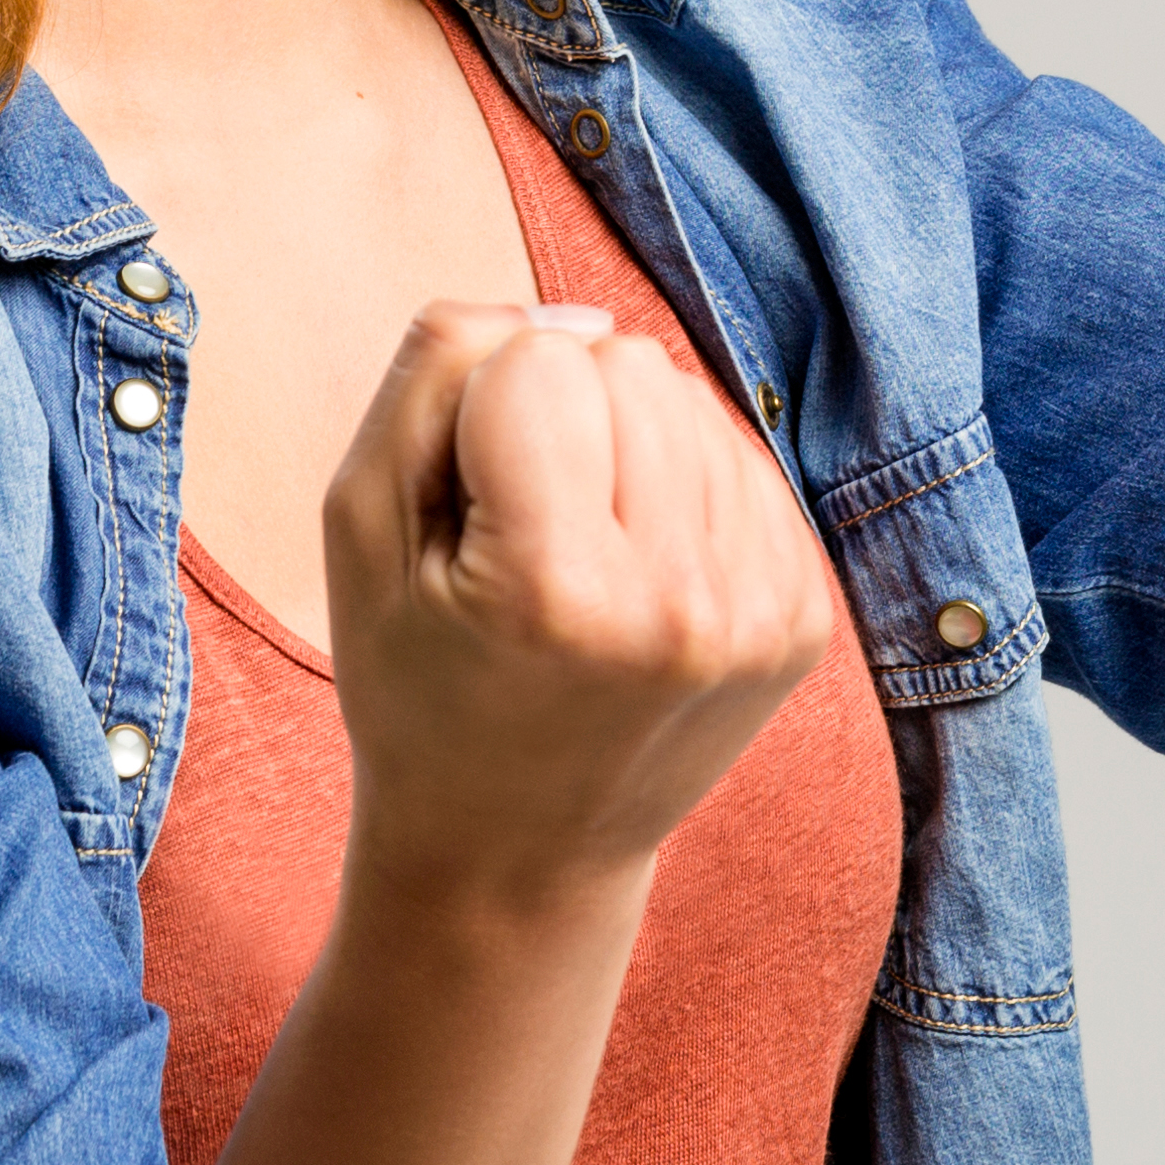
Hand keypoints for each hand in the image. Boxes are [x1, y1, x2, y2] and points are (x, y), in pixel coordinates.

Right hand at [318, 301, 839, 913]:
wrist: (518, 850)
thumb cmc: (420, 680)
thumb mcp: (361, 529)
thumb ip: (433, 375)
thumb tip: (568, 314)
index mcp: (558, 590)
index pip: (538, 359)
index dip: (477, 415)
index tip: (464, 519)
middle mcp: (680, 601)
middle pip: (626, 361)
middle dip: (561, 416)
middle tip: (519, 541)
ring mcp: (758, 612)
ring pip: (690, 398)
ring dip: (627, 445)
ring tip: (579, 556)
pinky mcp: (803, 615)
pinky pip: (738, 456)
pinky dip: (680, 488)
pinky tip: (636, 574)